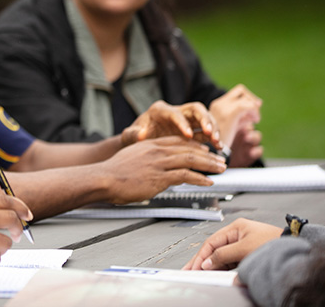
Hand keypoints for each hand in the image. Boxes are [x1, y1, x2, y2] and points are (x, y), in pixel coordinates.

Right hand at [101, 137, 226, 203]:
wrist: (103, 179)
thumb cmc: (113, 173)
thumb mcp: (130, 158)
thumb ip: (145, 159)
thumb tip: (153, 168)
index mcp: (149, 144)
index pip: (178, 141)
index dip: (194, 145)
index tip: (205, 149)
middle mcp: (156, 150)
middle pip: (189, 149)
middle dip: (208, 155)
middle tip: (220, 160)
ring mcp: (159, 163)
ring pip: (191, 159)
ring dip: (209, 165)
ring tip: (221, 169)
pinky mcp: (160, 176)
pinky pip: (186, 175)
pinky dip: (199, 178)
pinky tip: (208, 182)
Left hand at [121, 100, 220, 149]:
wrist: (140, 142)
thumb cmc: (135, 137)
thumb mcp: (129, 136)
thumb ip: (132, 134)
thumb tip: (141, 134)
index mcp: (160, 110)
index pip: (174, 113)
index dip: (182, 123)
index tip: (187, 135)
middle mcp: (175, 112)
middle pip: (195, 109)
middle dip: (205, 120)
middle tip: (210, 133)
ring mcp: (187, 120)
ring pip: (205, 118)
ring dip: (213, 129)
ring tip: (217, 143)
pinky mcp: (194, 130)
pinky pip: (207, 131)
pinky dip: (214, 137)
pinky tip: (218, 147)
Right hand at [183, 218, 281, 270]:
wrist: (295, 247)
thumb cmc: (274, 243)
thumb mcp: (245, 248)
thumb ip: (223, 255)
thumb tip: (208, 262)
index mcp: (235, 228)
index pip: (212, 242)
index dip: (202, 256)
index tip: (195, 267)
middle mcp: (238, 235)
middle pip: (214, 248)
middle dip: (201, 260)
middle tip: (190, 270)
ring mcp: (243, 245)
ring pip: (222, 256)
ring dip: (212, 265)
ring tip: (201, 273)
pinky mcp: (248, 254)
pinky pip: (231, 261)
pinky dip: (223, 267)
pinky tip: (217, 272)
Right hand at [209, 85, 261, 162]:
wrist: (211, 151)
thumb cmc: (221, 142)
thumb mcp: (230, 126)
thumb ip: (240, 118)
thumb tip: (254, 113)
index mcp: (217, 106)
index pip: (236, 92)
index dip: (247, 98)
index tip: (252, 111)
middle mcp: (219, 104)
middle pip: (240, 90)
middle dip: (252, 100)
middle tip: (255, 113)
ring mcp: (223, 108)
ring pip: (245, 98)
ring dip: (254, 108)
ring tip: (255, 120)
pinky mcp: (230, 114)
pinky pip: (248, 106)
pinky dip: (255, 112)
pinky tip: (255, 121)